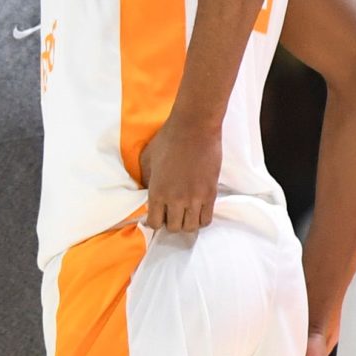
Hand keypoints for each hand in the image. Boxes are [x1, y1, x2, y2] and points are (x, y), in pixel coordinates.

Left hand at [139, 118, 219, 233]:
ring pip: (190, 228)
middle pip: (173, 228)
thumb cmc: (168, 139)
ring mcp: (195, 199)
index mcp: (157, 192)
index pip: (154, 223)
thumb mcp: (147, 158)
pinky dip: (201, 220)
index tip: (157, 214)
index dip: (155, 221)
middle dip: (171, 223)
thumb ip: (145, 178)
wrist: (194, 127)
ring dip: (186, 223)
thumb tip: (145, 190)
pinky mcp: (211, 194)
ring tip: (186, 213)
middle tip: (172, 213)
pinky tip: (198, 211)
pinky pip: (206, 219)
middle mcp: (175, 200)